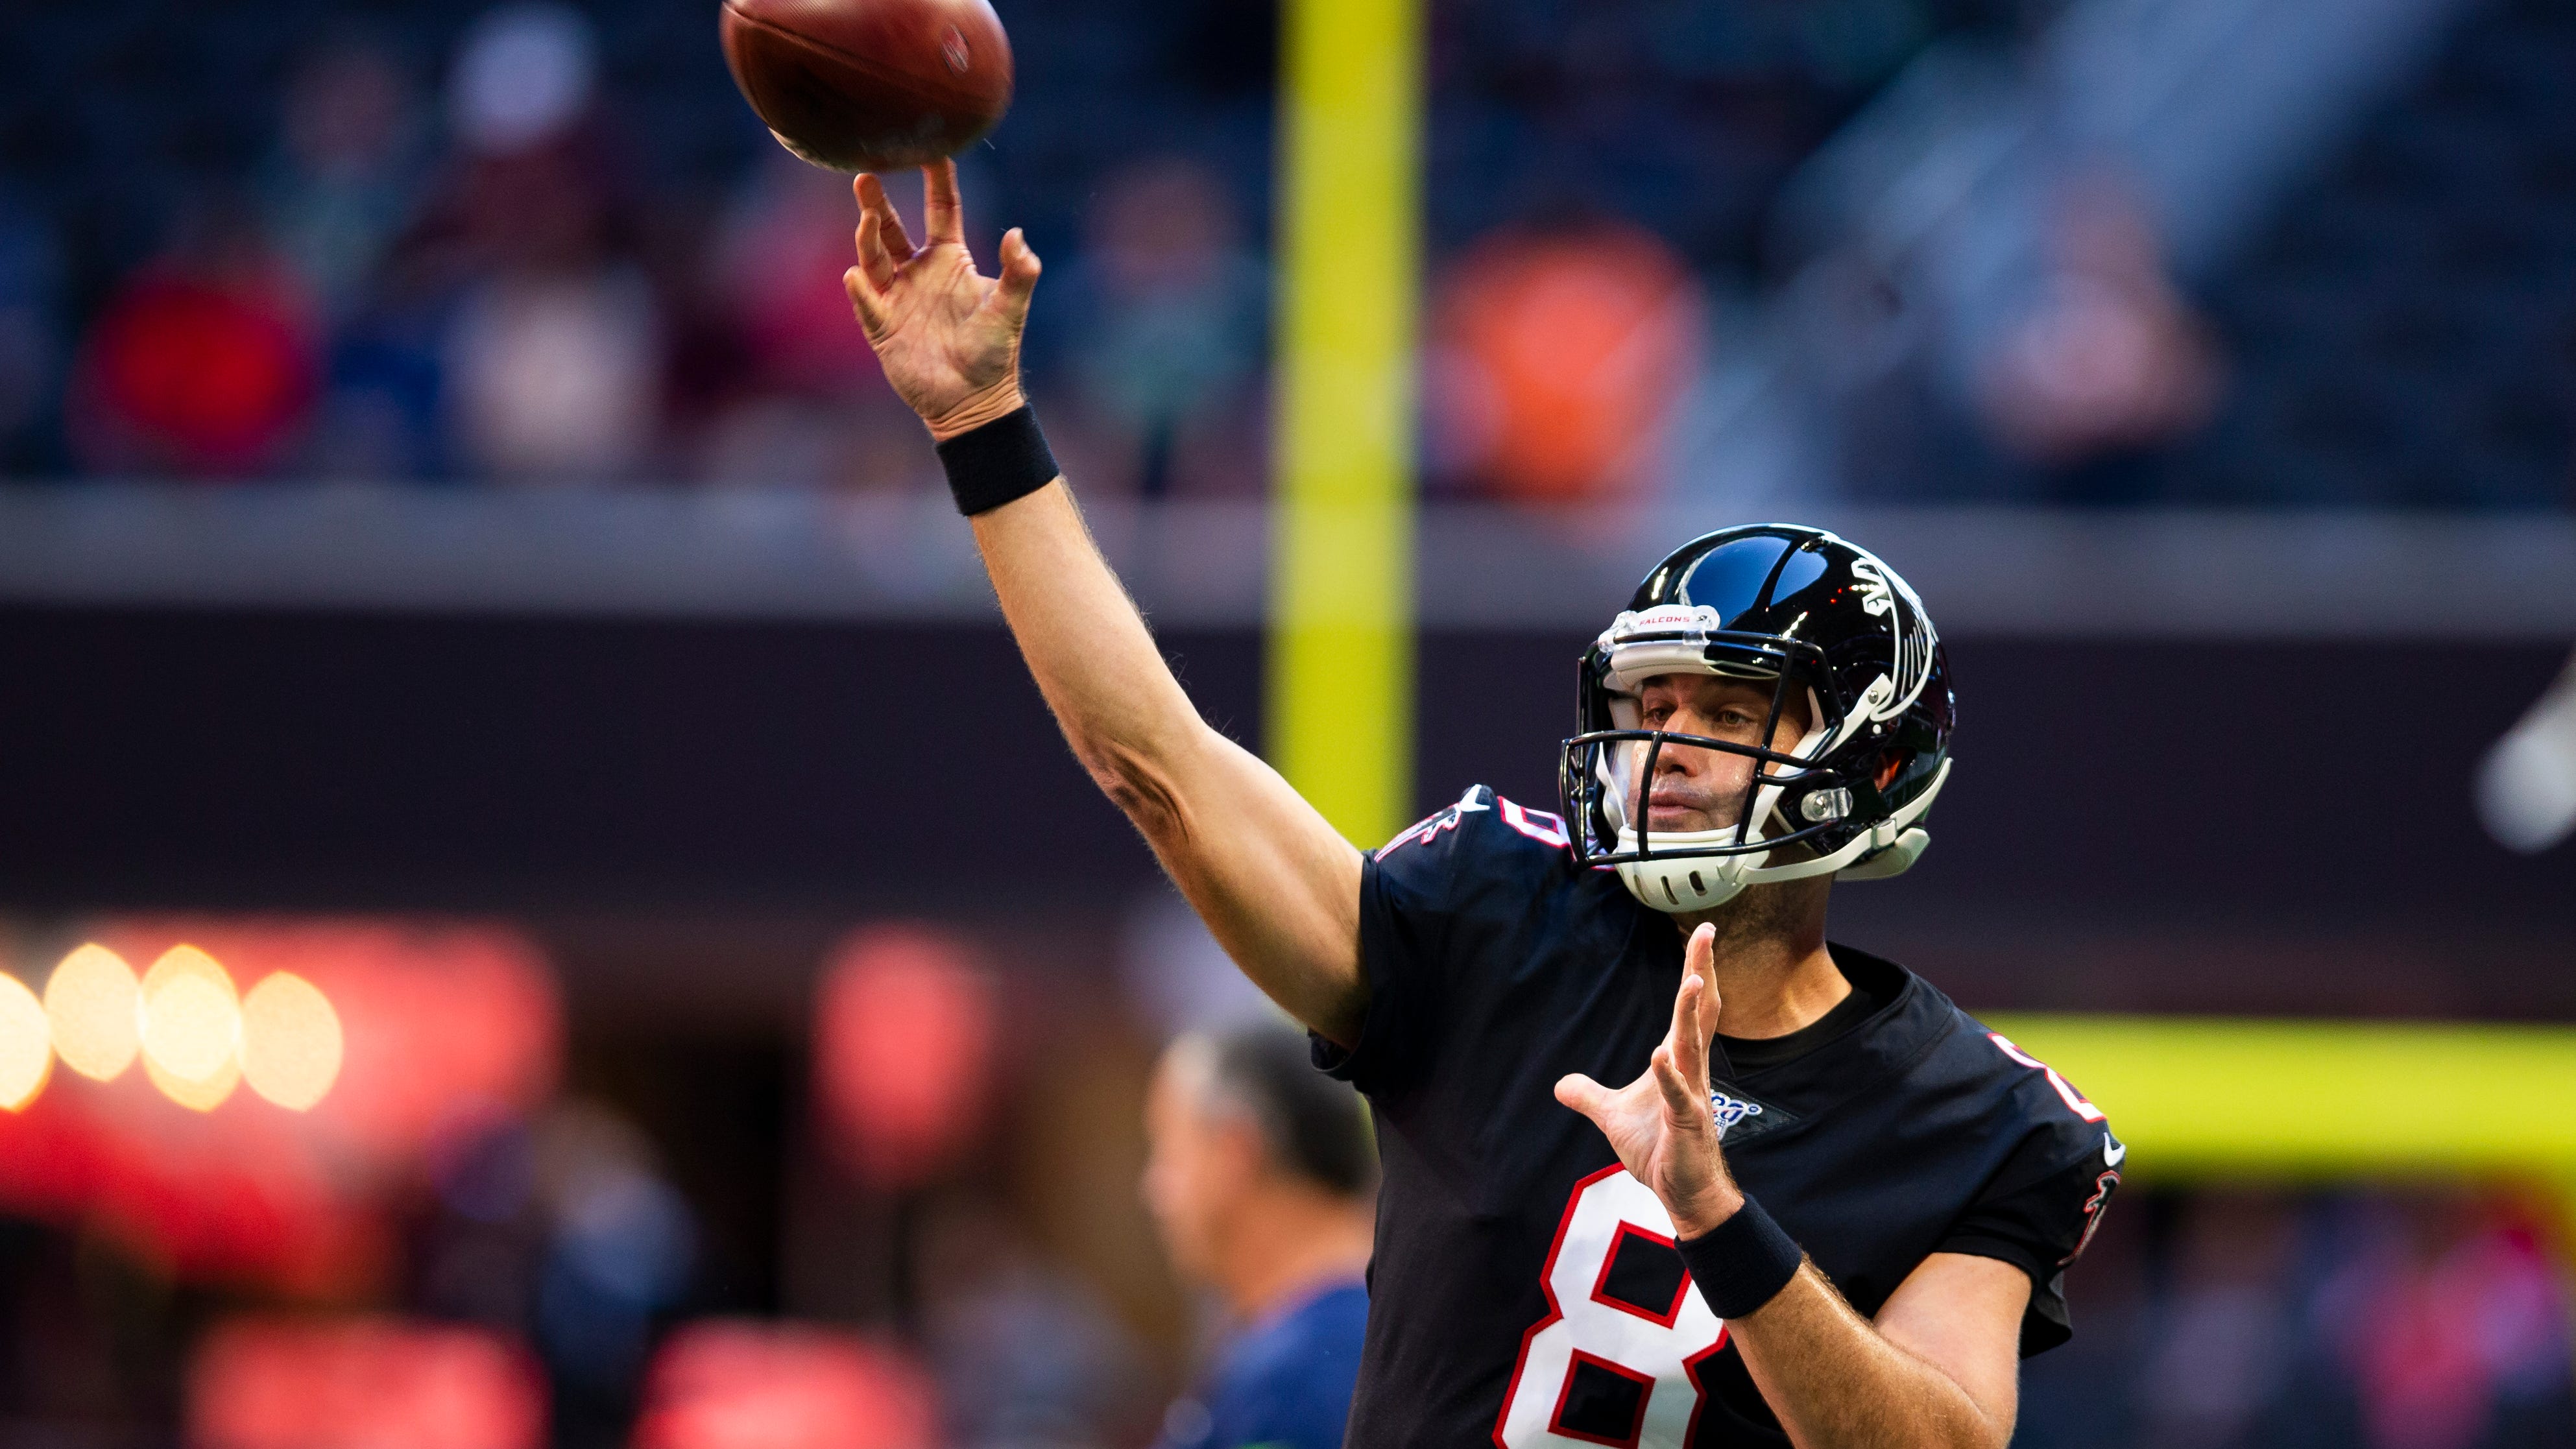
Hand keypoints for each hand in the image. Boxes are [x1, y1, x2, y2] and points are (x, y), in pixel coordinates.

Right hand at [844, 161, 1039, 439]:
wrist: (972, 402)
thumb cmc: (994, 354)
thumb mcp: (1009, 311)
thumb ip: (1018, 274)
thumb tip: (1017, 235)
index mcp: (950, 259)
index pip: (941, 208)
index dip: (936, 178)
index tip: (930, 144)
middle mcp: (919, 270)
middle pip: (893, 226)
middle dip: (878, 201)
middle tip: (865, 172)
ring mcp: (897, 296)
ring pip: (874, 257)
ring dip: (867, 237)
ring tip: (866, 219)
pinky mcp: (882, 326)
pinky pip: (868, 302)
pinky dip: (862, 290)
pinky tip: (858, 277)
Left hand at [1555, 923, 1744, 1237]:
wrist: (1684, 1194)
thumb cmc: (1660, 1151)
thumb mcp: (1614, 1117)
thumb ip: (1590, 1096)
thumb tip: (1561, 1085)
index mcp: (1678, 1061)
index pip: (1689, 1008)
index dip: (1695, 969)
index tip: (1701, 932)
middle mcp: (1691, 1071)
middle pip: (1699, 1012)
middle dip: (1701, 971)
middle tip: (1706, 932)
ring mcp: (1692, 1097)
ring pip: (1692, 1047)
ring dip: (1690, 1014)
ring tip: (1691, 979)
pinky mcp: (1688, 1125)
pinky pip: (1678, 1097)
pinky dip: (1668, 1076)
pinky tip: (1658, 1056)